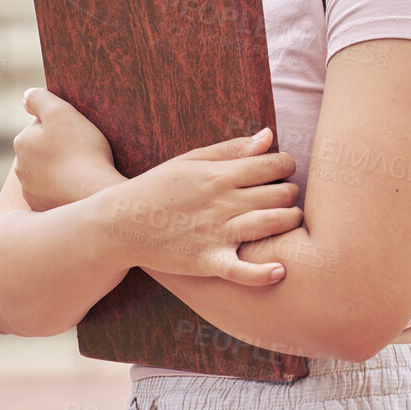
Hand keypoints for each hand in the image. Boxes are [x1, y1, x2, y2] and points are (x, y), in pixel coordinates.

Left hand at [13, 88, 121, 212]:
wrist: (93, 194)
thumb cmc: (81, 150)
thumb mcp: (60, 112)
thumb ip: (39, 99)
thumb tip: (25, 97)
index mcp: (22, 142)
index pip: (42, 126)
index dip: (62, 126)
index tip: (77, 133)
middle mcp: (21, 169)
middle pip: (43, 151)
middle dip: (59, 149)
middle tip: (83, 151)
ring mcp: (32, 192)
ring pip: (48, 174)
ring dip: (62, 170)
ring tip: (83, 171)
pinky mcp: (43, 210)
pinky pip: (54, 195)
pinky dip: (64, 191)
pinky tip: (80, 188)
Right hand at [99, 127, 301, 286]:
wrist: (119, 223)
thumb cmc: (157, 188)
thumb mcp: (190, 161)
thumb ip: (231, 149)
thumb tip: (268, 136)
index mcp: (219, 174)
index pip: (273, 165)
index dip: (287, 165)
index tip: (285, 170)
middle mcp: (222, 202)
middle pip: (279, 194)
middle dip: (291, 193)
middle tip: (288, 195)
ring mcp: (215, 233)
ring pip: (271, 224)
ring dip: (290, 221)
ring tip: (290, 220)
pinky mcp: (207, 261)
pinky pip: (243, 271)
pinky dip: (264, 273)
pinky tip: (279, 270)